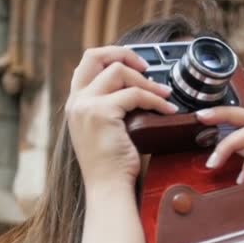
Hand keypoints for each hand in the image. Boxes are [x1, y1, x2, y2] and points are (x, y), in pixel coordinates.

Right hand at [64, 46, 177, 187]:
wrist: (107, 188)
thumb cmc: (112, 166)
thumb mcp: (106, 130)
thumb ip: (112, 109)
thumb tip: (139, 92)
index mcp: (75, 104)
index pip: (87, 64)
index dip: (111, 56)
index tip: (136, 66)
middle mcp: (76, 101)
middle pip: (95, 56)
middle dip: (125, 54)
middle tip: (148, 68)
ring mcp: (86, 105)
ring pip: (119, 72)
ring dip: (147, 82)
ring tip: (165, 95)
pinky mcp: (101, 113)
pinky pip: (135, 94)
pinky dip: (155, 100)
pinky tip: (168, 109)